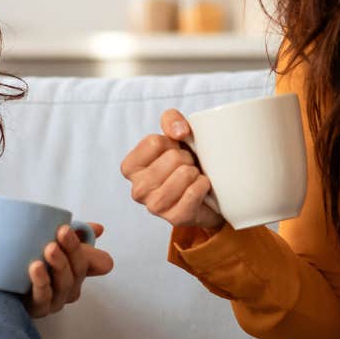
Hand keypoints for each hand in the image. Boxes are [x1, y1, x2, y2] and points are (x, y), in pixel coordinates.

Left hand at [26, 222, 112, 318]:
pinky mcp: (37, 309)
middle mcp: (71, 287)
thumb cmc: (30, 260)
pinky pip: (43, 299)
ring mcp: (55, 300)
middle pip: (79, 271)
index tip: (68, 229)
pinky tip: (36, 268)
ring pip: (64, 285)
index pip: (97, 262)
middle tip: (62, 232)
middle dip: (72, 250)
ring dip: (60, 265)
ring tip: (50, 249)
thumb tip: (98, 228)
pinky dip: (42, 283)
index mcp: (79, 270)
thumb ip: (75, 233)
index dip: (87, 246)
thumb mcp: (51, 242)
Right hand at [120, 109, 225, 230]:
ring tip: (193, 178)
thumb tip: (179, 132)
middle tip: (187, 168)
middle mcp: (138, 189)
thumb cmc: (186, 162)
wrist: (208, 193)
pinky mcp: (175, 218)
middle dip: (187, 158)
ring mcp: (155, 206)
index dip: (173, 142)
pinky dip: (203, 185)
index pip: (155, 142)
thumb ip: (171, 120)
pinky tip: (201, 188)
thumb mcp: (176, 134)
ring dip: (196, 172)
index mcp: (130, 167)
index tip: (174, 152)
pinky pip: (194, 192)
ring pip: (184, 174)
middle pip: (172, 158)